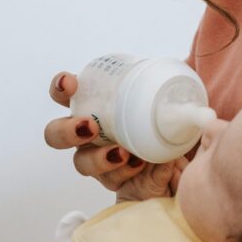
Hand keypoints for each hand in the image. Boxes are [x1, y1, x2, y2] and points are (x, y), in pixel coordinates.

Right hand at [45, 71, 187, 198]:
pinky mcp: (115, 182)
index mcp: (95, 105)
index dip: (60, 87)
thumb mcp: (169, 96)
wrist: (186, 157)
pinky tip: (139, 164)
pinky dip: (123, 172)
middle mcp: (89, 134)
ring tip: (121, 152)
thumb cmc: (169, 118)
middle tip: (88, 127)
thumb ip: (171, 80)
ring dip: (97, 158)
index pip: (65, 94)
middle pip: (56, 135)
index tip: (71, 82)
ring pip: (81, 163)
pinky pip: (110, 181)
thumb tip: (186, 60)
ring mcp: (98, 160)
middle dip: (66, 131)